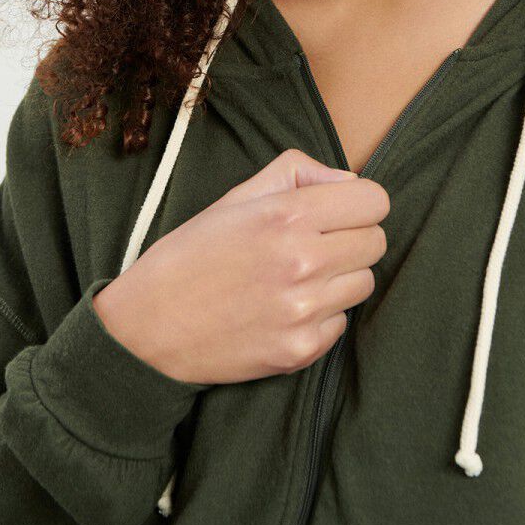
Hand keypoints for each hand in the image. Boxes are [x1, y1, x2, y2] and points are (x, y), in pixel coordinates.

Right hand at [92, 148, 389, 384]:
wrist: (147, 326)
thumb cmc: (192, 253)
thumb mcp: (237, 196)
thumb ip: (298, 173)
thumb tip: (350, 184)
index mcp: (286, 214)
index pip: (375, 201)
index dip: (358, 203)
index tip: (338, 211)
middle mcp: (301, 261)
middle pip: (376, 241)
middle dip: (352, 237)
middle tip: (315, 243)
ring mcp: (303, 310)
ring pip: (364, 283)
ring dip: (340, 277)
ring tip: (296, 277)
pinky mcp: (300, 351)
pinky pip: (341, 323)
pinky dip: (321, 316)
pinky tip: (284, 308)